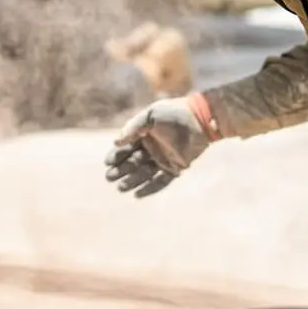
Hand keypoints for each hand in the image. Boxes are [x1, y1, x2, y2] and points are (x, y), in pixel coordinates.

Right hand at [104, 93, 219, 197]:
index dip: (116, 156)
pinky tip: (137, 195)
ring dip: (131, 181)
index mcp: (143, 135)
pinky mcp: (176, 168)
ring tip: (120, 188)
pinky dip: (149, 188)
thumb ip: (133, 127)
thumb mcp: (150, 115)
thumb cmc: (174, 113)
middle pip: (132, 162)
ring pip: (144, 173)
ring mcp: (163, 159)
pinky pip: (160, 181)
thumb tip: (116, 142)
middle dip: (120, 170)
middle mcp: (151, 148)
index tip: (108, 163)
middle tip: (110, 178)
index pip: (125, 148)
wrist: (200, 119)